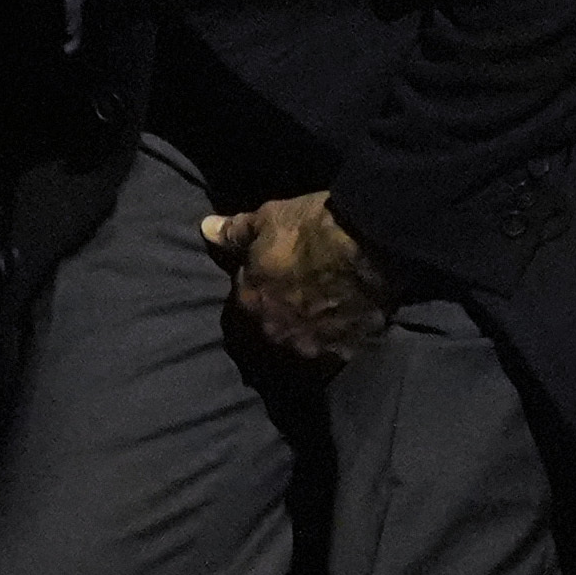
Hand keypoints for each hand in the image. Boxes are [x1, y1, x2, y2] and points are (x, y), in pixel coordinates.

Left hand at [200, 191, 393, 363]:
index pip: (242, 309)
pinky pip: (334, 354)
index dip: (256, 295)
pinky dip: (336, 343)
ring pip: (301, 348)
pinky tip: (346, 327)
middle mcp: (274, 334)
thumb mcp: (267, 219)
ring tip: (323, 318)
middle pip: (270, 333)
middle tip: (299, 303)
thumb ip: (233, 233)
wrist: (370, 243)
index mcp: (249, 305)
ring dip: (306, 337)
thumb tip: (205, 230)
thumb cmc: (312, 228)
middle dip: (279, 321)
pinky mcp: (344, 355)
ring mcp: (310, 348)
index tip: (271, 284)